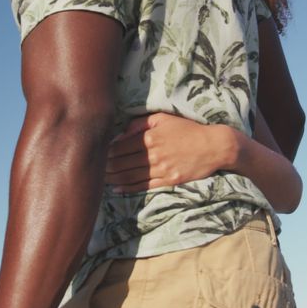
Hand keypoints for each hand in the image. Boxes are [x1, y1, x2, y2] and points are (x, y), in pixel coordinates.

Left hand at [105, 112, 240, 192]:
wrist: (214, 146)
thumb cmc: (189, 129)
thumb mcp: (164, 118)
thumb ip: (140, 123)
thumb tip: (121, 132)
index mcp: (150, 137)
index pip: (120, 146)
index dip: (105, 152)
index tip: (95, 154)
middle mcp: (153, 154)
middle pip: (122, 163)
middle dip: (105, 167)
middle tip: (92, 170)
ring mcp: (161, 169)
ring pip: (130, 175)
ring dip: (113, 178)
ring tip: (100, 180)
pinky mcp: (168, 180)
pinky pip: (144, 185)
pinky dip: (128, 188)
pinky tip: (117, 188)